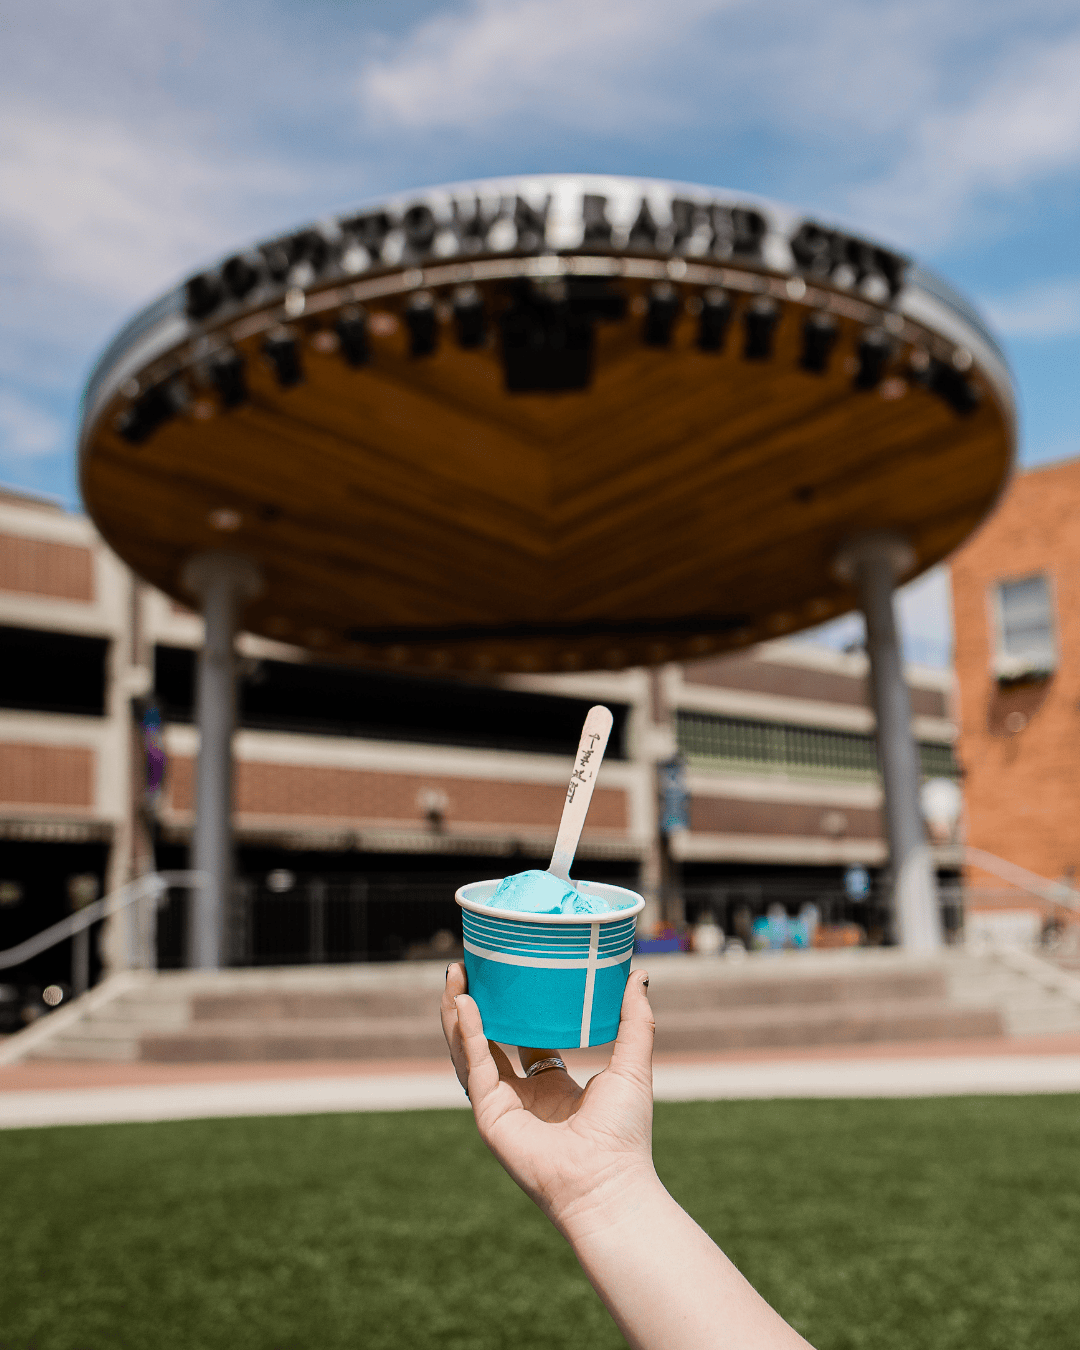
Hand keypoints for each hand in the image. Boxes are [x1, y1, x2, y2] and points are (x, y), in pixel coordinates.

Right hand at [440, 962, 655, 1231]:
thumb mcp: (632, 1064)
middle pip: (487, 1041)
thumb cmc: (624, 1134)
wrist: (608, 1182)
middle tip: (468, 966)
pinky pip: (474, 1067)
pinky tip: (466, 1005)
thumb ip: (635, 1020)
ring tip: (454, 975)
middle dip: (473, 1005)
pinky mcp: (490, 1116)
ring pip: (468, 1051)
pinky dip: (468, 1035)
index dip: (514, 1010)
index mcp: (552, 1087)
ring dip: (457, 1014)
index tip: (508, 975)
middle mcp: (522, 1096)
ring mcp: (502, 1106)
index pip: (524, 1041)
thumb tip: (638, 975)